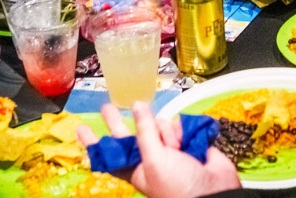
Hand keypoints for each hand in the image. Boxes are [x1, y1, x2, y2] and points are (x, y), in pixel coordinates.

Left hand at [76, 102, 240, 197]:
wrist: (215, 193)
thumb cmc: (177, 187)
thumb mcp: (154, 161)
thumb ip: (145, 133)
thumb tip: (138, 105)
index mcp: (135, 168)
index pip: (108, 153)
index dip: (94, 141)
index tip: (80, 129)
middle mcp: (149, 157)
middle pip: (130, 133)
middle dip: (119, 120)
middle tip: (107, 107)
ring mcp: (168, 149)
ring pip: (158, 124)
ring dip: (166, 132)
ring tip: (176, 149)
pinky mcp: (186, 141)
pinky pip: (178, 125)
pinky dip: (182, 131)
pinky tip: (188, 142)